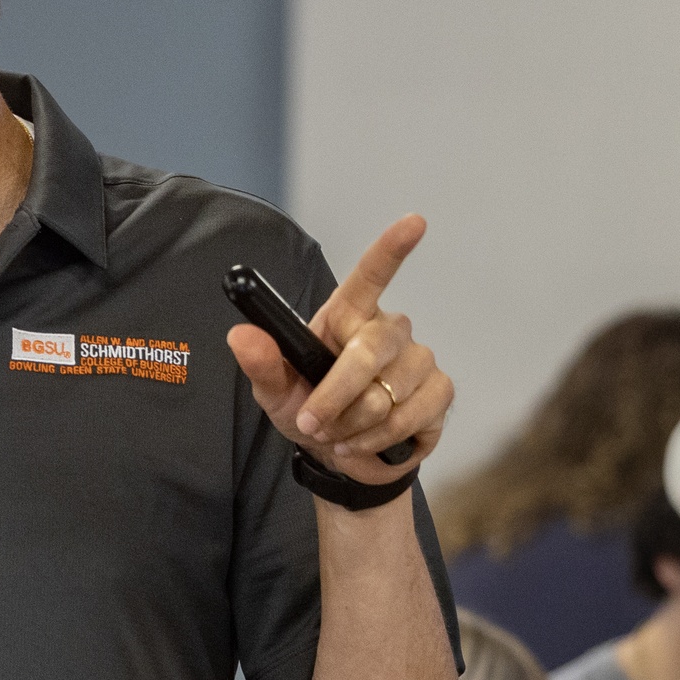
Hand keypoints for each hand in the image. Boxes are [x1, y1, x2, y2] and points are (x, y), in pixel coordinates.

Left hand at [228, 212, 452, 482]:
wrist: (341, 457)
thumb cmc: (309, 411)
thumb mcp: (275, 393)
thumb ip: (262, 364)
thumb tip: (240, 335)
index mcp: (347, 317)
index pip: (371, 276)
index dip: (392, 248)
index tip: (414, 222)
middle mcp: (387, 330)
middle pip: (370, 351)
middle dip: (336, 396)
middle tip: (311, 423)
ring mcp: (418, 359)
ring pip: (387, 393)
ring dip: (354, 425)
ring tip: (339, 434)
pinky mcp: (439, 392)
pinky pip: (412, 416)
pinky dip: (381, 439)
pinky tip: (367, 443)